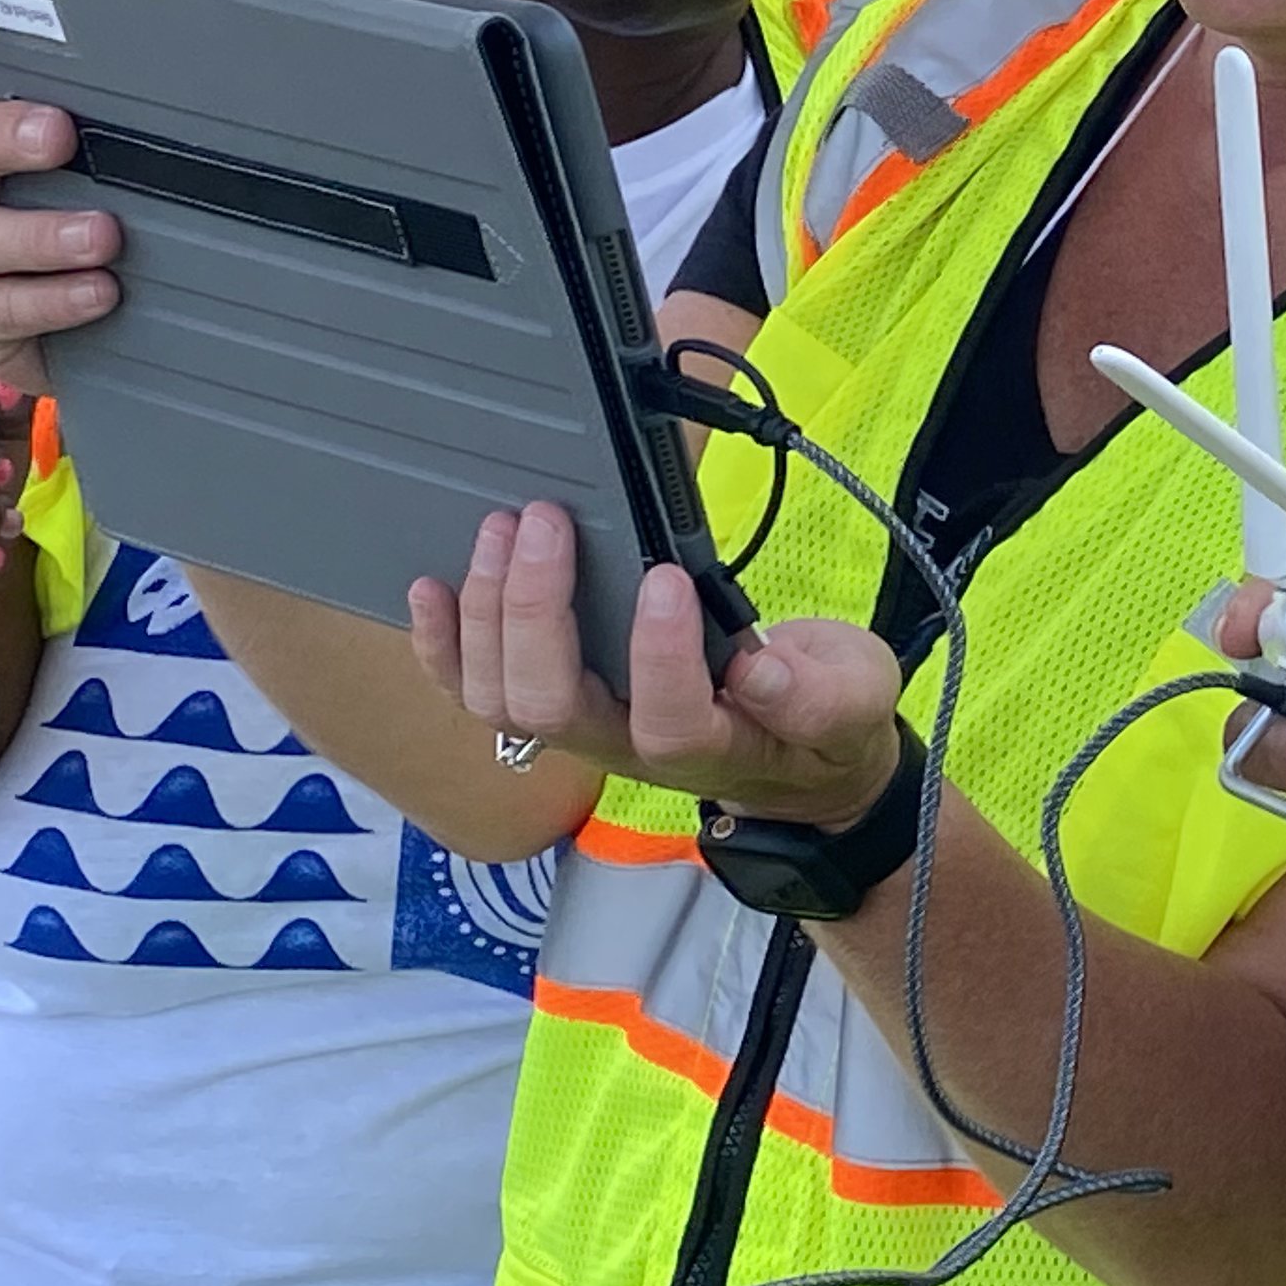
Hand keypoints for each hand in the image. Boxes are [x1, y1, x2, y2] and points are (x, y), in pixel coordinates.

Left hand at [410, 501, 909, 828]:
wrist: (796, 764)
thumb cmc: (822, 724)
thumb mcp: (853, 702)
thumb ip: (816, 693)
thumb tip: (759, 667)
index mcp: (710, 747)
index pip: (668, 718)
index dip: (659, 654)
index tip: (667, 576)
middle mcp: (627, 747)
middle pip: (550, 706)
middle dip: (534, 610)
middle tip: (544, 521)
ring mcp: (587, 730)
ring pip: (501, 699)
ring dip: (487, 614)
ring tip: (501, 529)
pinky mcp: (564, 706)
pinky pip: (481, 690)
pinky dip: (445, 644)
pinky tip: (432, 589)